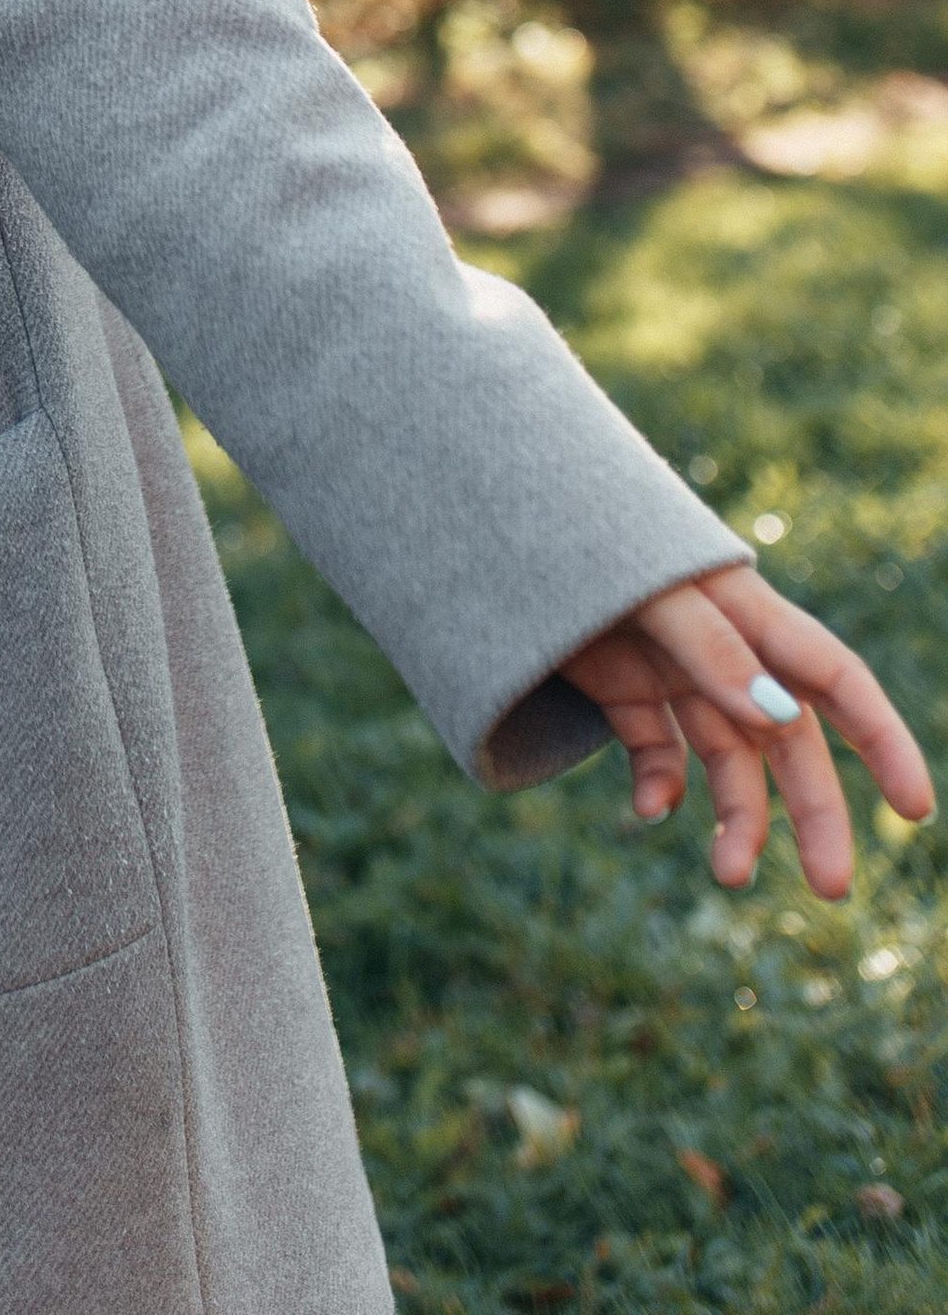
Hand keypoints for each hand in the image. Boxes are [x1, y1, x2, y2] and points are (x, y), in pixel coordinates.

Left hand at [558, 561, 933, 895]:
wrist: (500, 521)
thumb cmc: (586, 538)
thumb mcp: (653, 593)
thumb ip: (713, 649)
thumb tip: (781, 717)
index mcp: (749, 610)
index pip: (836, 678)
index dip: (882, 740)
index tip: (916, 810)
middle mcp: (723, 651)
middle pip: (789, 742)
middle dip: (816, 814)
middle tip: (831, 887)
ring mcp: (675, 674)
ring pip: (728, 763)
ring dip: (738, 821)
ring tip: (729, 876)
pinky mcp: (624, 694)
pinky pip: (659, 756)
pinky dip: (661, 789)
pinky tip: (649, 808)